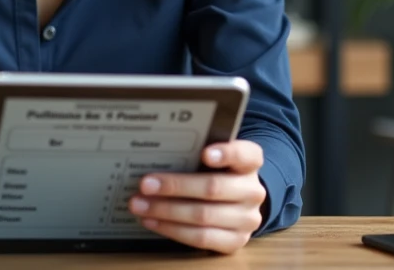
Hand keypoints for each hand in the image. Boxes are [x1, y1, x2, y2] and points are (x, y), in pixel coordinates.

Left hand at [130, 140, 265, 253]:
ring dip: (166, 211)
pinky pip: (201, 238)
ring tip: (141, 205)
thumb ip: (195, 153)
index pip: (246, 154)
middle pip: (213, 188)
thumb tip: (157, 153)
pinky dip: (172, 229)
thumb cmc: (217, 174)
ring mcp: (247, 219)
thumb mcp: (215, 159)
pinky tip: (153, 221)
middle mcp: (253, 191)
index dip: (226, 153)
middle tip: (145, 184)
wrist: (237, 204)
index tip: (204, 153)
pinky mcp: (236, 241)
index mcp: (250, 164)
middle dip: (175, 186)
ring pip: (203, 215)